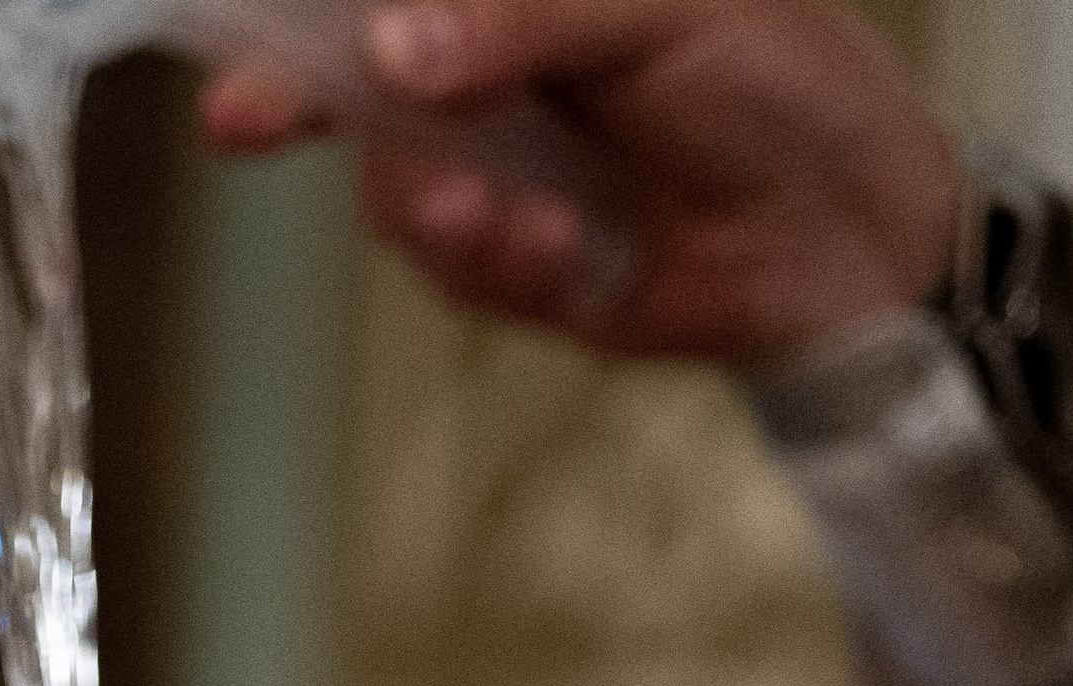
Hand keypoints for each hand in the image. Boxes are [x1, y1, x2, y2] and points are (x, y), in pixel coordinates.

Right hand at [200, 1, 962, 368]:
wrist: (848, 230)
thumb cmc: (778, 77)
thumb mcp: (657, 10)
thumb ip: (520, 21)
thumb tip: (397, 52)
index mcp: (510, 1)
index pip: (377, 3)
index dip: (292, 23)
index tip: (224, 47)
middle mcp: (486, 72)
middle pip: (352, 88)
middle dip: (310, 107)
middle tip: (251, 120)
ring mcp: (494, 169)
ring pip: (393, 193)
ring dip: (435, 211)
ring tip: (512, 219)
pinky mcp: (513, 266)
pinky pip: (455, 272)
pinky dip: (496, 265)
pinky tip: (560, 253)